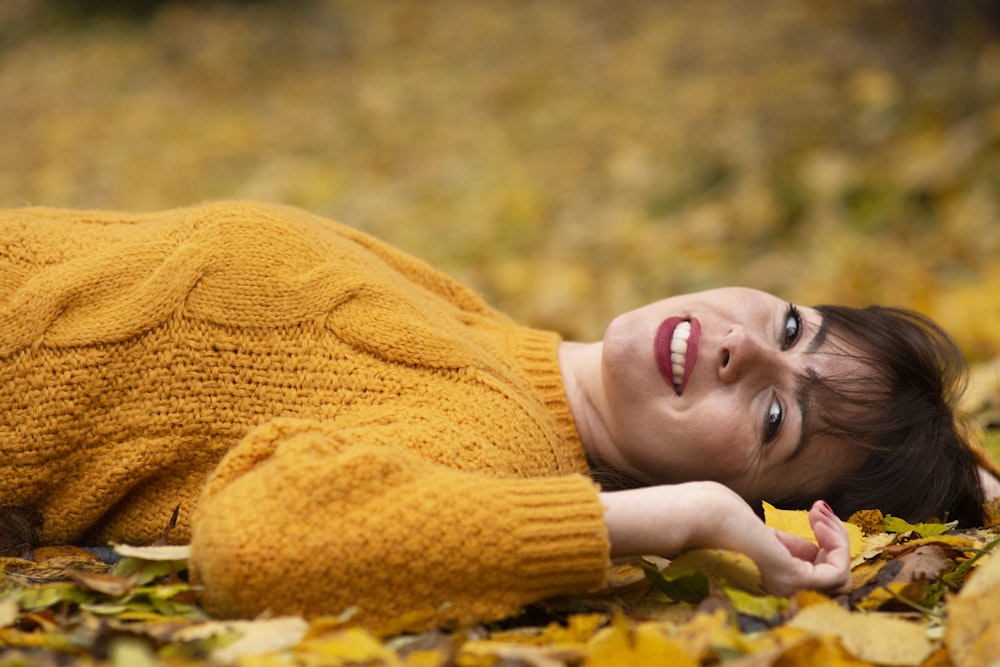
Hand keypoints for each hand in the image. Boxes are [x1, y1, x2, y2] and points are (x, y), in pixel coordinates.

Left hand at [600, 483, 850, 595]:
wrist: (698, 515)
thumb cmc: (715, 513)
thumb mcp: (757, 528)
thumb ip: (780, 541)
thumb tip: (804, 545)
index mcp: (768, 572)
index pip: (811, 565)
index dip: (822, 537)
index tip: (815, 509)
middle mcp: (778, 585)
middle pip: (831, 573)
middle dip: (836, 536)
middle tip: (820, 509)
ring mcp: (786, 586)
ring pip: (840, 575)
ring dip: (840, 539)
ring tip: (820, 514)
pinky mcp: (791, 579)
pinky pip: (837, 573)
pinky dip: (838, 544)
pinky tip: (819, 520)